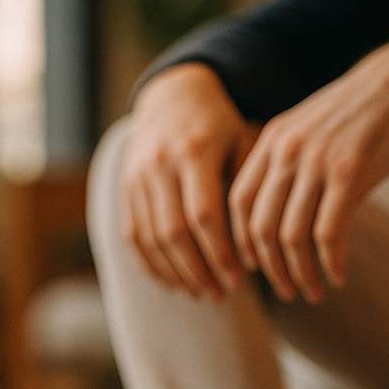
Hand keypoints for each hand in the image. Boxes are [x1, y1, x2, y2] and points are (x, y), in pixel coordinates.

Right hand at [121, 63, 257, 300]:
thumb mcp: (243, 141)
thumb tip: (263, 241)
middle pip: (174, 232)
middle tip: (219, 295)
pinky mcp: (125, 187)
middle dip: (198, 270)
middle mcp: (160, 164)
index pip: (204, 215)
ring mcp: (137, 176)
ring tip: (200, 294)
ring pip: (151, 238)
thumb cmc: (221, 124)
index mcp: (194, 151)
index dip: (219, 253)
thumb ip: (252, 184)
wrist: (173, 93)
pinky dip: (151, 264)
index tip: (238, 280)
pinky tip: (172, 283)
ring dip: (176, 273)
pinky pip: (133, 234)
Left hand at [227, 22, 388, 303]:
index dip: (244, 243)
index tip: (257, 269)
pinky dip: (330, 264)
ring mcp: (317, 161)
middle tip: (288, 293)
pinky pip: (327, 234)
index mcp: (272, 139)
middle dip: (271, 270)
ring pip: (291, 237)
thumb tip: (279, 215)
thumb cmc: (364, 113)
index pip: (239, 204)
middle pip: (261, 227)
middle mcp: (287, 150)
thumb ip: (290, 164)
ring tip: (313, 293)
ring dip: (301, 275)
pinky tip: (338, 277)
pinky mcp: (349, 172)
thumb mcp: (312, 129)